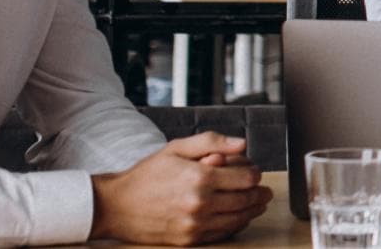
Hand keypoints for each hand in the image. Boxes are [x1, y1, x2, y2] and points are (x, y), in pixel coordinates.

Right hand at [88, 133, 272, 245]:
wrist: (116, 205)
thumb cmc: (147, 174)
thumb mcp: (176, 148)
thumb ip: (211, 141)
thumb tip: (243, 144)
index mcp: (199, 178)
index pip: (247, 178)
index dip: (255, 174)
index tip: (254, 172)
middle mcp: (199, 203)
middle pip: (246, 200)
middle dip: (259, 194)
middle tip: (264, 191)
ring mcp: (194, 224)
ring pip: (238, 219)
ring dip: (252, 211)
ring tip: (256, 204)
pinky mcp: (189, 240)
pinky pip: (222, 234)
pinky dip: (235, 225)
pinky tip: (237, 218)